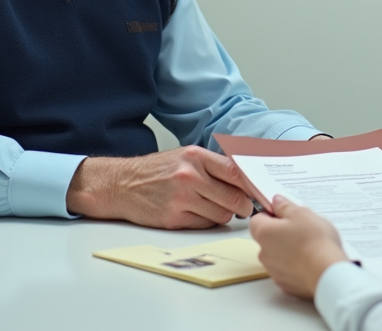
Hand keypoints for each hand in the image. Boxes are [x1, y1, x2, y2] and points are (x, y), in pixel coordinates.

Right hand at [66, 147, 254, 228]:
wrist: (122, 184)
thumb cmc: (157, 171)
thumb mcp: (185, 157)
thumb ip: (213, 166)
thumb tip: (245, 179)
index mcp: (196, 156)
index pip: (236, 171)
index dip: (251, 184)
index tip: (259, 191)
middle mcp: (189, 176)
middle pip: (234, 197)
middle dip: (243, 206)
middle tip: (243, 208)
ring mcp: (181, 198)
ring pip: (221, 215)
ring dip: (223, 215)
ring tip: (214, 208)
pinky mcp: (173, 218)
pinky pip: (204, 225)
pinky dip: (206, 222)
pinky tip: (197, 214)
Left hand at [250, 195, 348, 299]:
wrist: (327, 273)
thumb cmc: (315, 242)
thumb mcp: (302, 213)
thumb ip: (285, 206)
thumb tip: (277, 202)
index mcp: (264, 233)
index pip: (257, 219)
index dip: (271, 214)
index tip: (284, 213)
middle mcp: (264, 254)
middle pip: (267, 238)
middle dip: (281, 232)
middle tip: (301, 228)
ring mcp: (274, 271)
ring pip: (277, 255)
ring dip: (288, 249)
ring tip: (309, 246)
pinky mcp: (285, 283)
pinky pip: (287, 270)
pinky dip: (295, 265)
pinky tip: (310, 260)